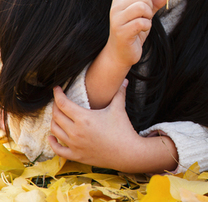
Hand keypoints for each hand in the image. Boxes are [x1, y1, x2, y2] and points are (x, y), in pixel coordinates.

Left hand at [49, 81, 178, 172]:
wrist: (127, 153)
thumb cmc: (123, 130)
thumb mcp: (119, 109)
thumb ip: (119, 93)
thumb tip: (124, 80)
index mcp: (84, 118)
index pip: (63, 103)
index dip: (58, 94)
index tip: (57, 89)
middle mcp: (75, 131)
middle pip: (56, 116)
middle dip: (55, 106)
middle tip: (58, 101)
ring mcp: (74, 145)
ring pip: (54, 131)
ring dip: (53, 121)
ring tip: (57, 115)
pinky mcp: (76, 155)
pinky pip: (58, 149)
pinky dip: (52, 142)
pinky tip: (51, 136)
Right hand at [86, 0, 172, 108]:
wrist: (121, 53)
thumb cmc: (133, 31)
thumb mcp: (146, 14)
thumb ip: (155, 2)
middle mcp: (116, 7)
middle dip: (151, 7)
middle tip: (147, 17)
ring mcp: (116, 19)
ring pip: (141, 7)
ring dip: (148, 16)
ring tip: (143, 24)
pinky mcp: (121, 31)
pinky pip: (141, 22)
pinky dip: (146, 26)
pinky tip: (141, 31)